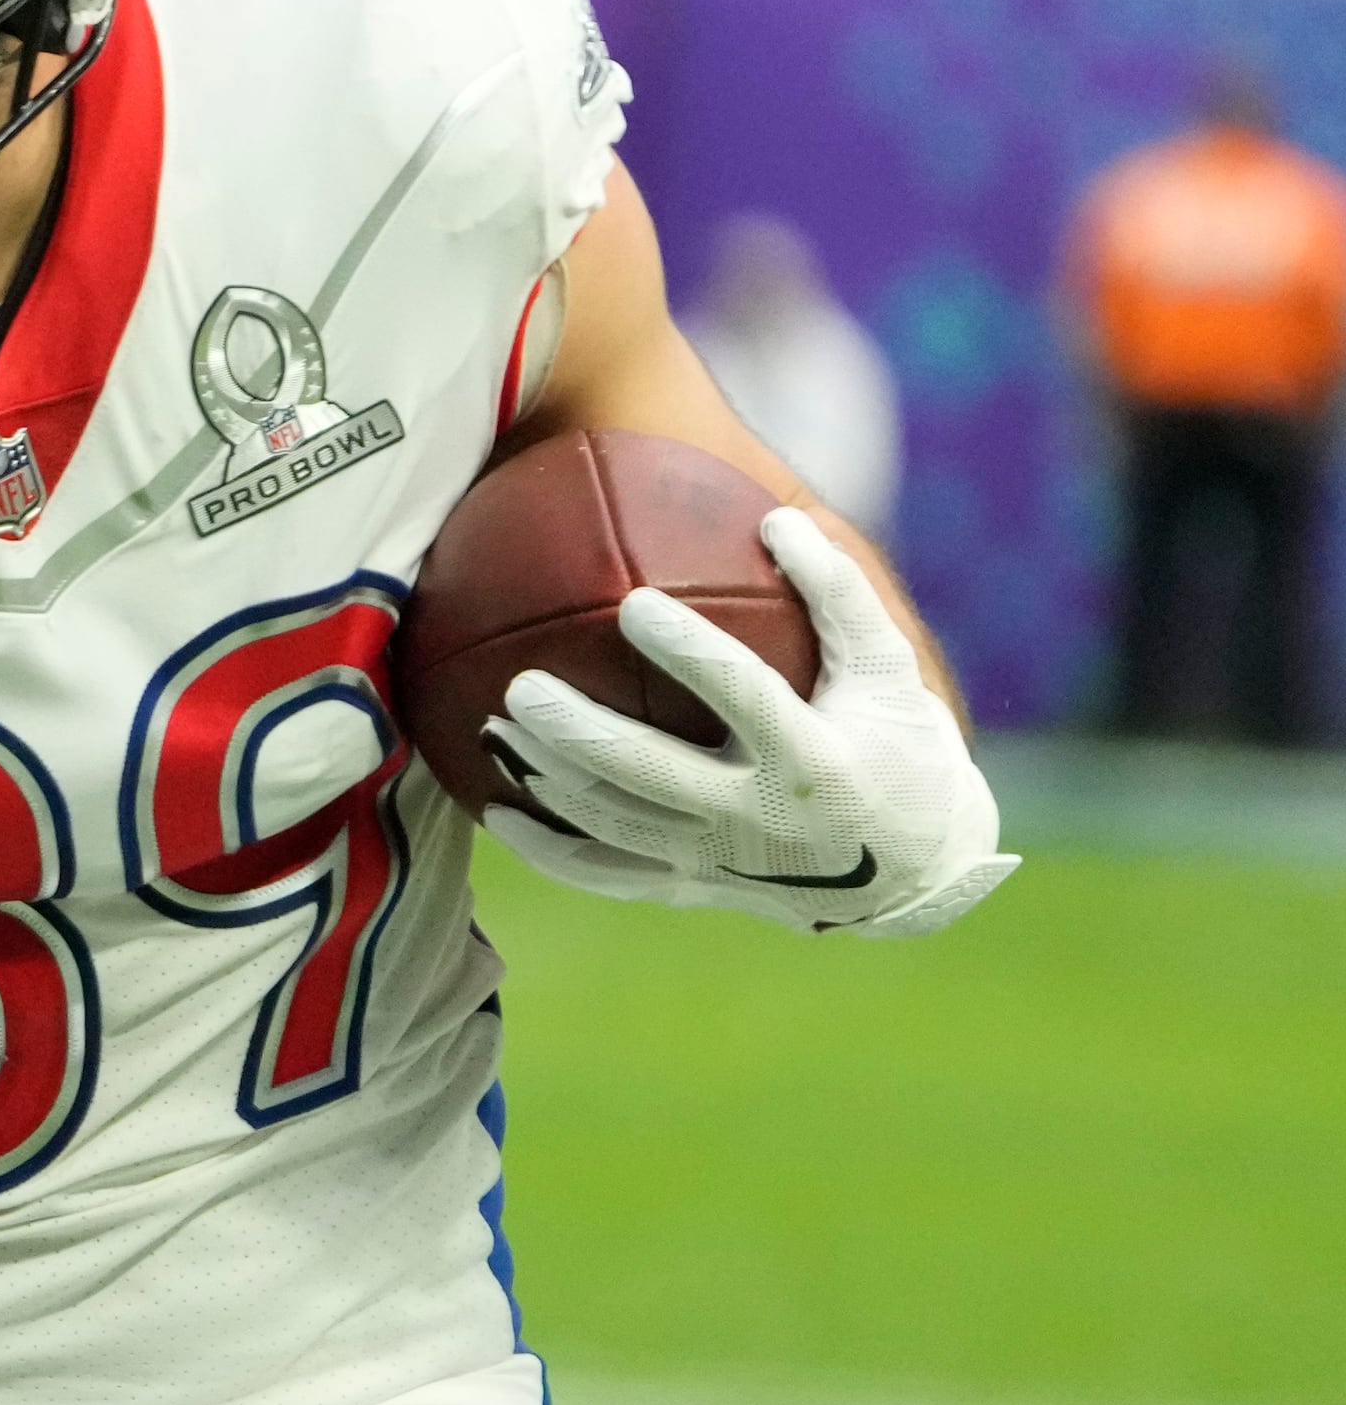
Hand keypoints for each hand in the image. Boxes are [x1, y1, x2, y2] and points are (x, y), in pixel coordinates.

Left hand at [484, 509, 1015, 937]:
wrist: (913, 873)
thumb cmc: (897, 746)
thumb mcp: (887, 670)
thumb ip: (837, 593)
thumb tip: (775, 516)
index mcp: (815, 758)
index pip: (743, 696)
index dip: (689, 651)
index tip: (633, 602)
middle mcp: (761, 819)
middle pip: (651, 774)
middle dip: (580, 732)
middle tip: (520, 685)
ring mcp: (721, 861)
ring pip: (615, 824)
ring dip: (548, 781)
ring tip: (491, 728)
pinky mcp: (694, 888)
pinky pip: (607, 874)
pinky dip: (547, 851)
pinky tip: (493, 810)